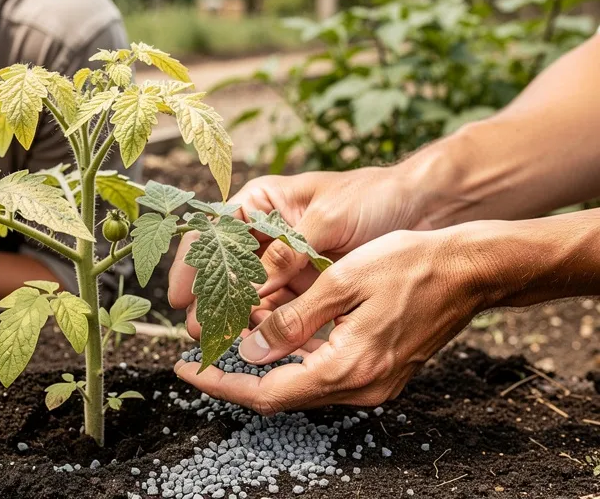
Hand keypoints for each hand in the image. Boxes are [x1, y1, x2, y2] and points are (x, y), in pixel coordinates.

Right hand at [169, 166, 433, 336]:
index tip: (179, 296)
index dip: (190, 264)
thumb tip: (254, 291)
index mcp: (260, 201)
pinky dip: (266, 324)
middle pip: (223, 267)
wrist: (426, 208)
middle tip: (198, 329)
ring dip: (234, 316)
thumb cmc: (375, 198)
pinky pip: (277, 307)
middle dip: (209, 299)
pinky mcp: (305, 284)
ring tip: (220, 341)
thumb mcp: (326, 221)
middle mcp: (265, 232)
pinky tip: (255, 341)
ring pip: (247, 292)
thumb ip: (287, 254)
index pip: (210, 230)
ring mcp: (284, 260)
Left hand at [174, 225, 492, 413]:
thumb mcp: (342, 282)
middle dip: (235, 372)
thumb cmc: (411, 265)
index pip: (265, 392)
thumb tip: (251, 349)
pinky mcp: (378, 373)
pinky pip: (322, 372)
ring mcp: (372, 384)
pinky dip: (292, 354)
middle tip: (200, 347)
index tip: (186, 368)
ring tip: (228, 332)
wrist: (471, 270)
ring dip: (263, 361)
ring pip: (299, 382)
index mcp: (347, 369)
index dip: (219, 384)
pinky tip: (273, 329)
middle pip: (279, 393)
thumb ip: (293, 320)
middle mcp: (359, 388)